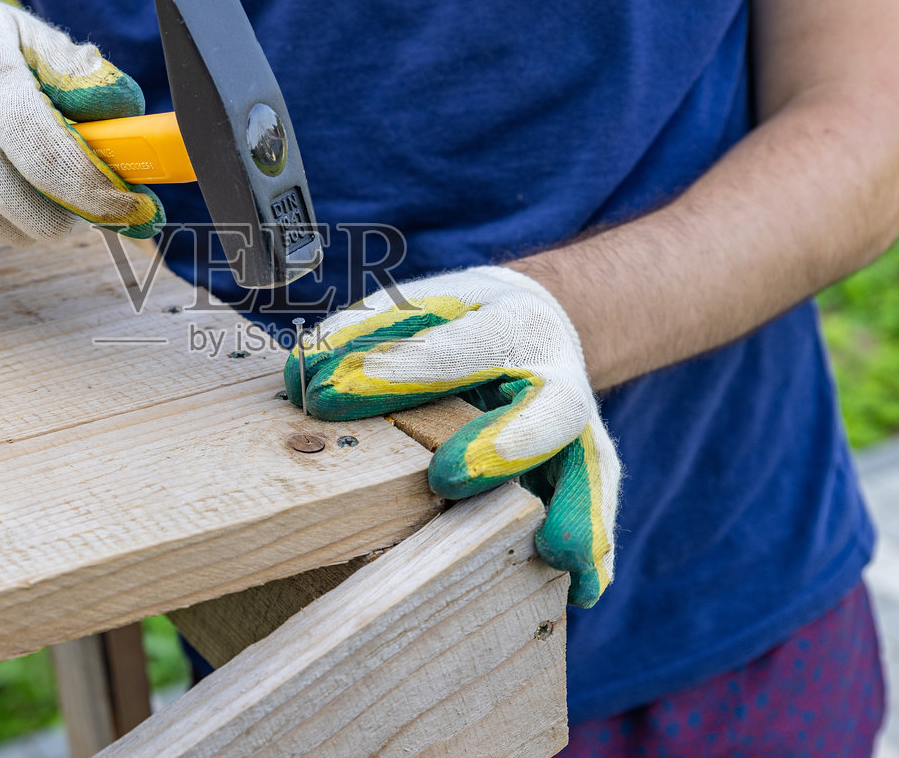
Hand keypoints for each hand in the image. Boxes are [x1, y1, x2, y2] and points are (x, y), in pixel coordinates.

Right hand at [0, 0, 162, 244]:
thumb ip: (76, 70)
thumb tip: (126, 113)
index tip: (133, 204)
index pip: (52, 161)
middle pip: (36, 214)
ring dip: (37, 219)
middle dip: (76, 215)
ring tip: (34, 180)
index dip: (100, 194)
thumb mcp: (20, 32)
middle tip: (88, 198)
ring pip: (9, 233)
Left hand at [285, 266, 619, 606]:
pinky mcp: (587, 468)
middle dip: (500, 444)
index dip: (395, 371)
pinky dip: (595, 549)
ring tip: (556, 554)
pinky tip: (582, 591)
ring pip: (588, 464)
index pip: (456, 343)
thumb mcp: (411, 309)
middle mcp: (556, 373)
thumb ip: (360, 338)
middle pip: (546, 407)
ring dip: (573, 510)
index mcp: (508, 320)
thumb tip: (301, 378)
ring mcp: (579, 426)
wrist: (536, 320)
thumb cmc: (453, 323)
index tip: (328, 395)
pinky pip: (597, 508)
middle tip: (446, 478)